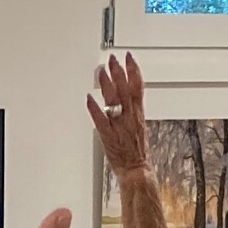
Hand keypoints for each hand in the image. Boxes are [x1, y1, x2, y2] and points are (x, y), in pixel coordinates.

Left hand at [86, 53, 150, 176]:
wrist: (135, 169)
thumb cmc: (135, 151)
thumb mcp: (137, 124)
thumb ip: (131, 108)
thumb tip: (125, 94)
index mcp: (138, 114)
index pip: (138, 87)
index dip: (134, 70)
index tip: (129, 57)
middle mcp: (129, 118)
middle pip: (125, 90)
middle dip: (119, 72)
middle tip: (112, 59)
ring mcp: (119, 127)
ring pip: (114, 102)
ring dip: (107, 85)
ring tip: (100, 72)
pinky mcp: (108, 137)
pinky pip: (101, 121)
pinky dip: (95, 109)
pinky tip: (89, 99)